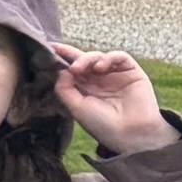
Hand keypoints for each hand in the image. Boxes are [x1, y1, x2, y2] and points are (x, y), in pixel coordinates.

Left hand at [53, 44, 172, 152]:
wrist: (131, 134)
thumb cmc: (102, 125)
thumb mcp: (76, 108)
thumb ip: (65, 89)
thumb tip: (61, 70)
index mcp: (84, 88)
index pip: (71, 69)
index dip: (61, 58)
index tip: (50, 48)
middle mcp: (98, 80)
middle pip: (83, 59)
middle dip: (72, 56)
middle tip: (69, 66)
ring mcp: (115, 74)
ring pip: (99, 56)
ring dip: (88, 59)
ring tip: (79, 69)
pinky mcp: (131, 71)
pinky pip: (120, 57)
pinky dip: (109, 58)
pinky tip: (100, 67)